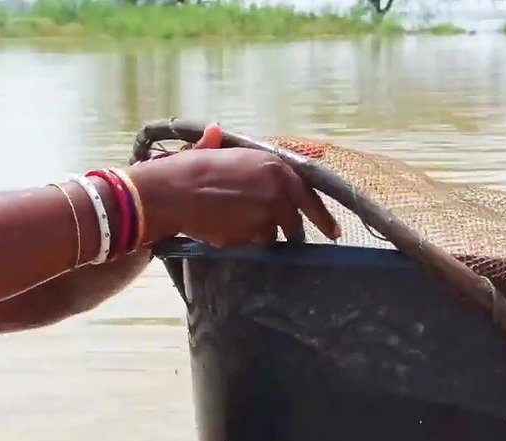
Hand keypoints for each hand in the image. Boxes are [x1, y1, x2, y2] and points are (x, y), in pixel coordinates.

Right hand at [128, 123, 339, 247]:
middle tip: (289, 240)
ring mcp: (266, 215)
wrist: (173, 192)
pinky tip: (225, 230)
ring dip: (260, 234)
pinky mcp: (251, 235)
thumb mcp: (214, 151)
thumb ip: (224, 147)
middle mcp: (278, 190)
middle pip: (295, 221)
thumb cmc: (189, 168)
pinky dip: (243, 241)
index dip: (321, 215)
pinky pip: (253, 244)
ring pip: (272, 235)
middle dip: (292, 231)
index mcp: (275, 166)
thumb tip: (213, 130)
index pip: (308, 194)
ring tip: (237, 225)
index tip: (332, 232)